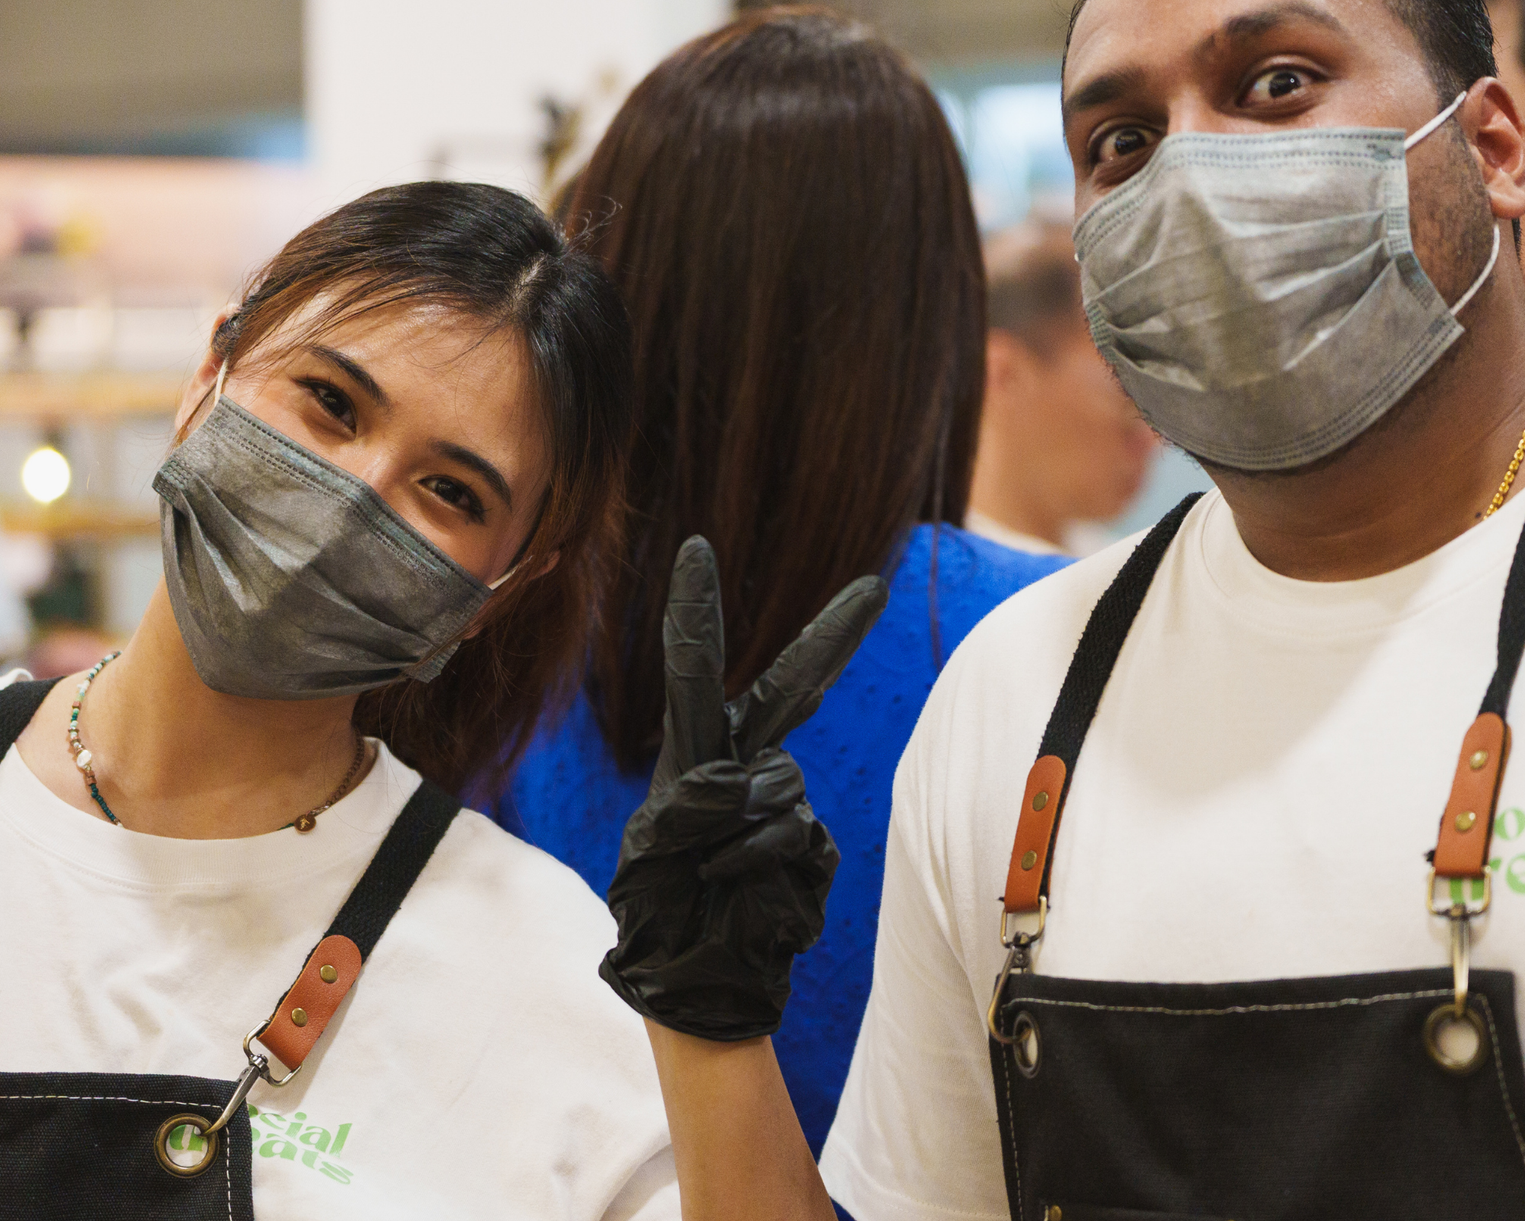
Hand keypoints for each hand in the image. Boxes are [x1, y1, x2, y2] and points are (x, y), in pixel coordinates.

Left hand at [599, 537, 885, 1040]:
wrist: (695, 975)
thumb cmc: (660, 908)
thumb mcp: (651, 848)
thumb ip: (690, 804)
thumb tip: (735, 784)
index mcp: (695, 750)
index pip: (695, 668)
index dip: (697, 608)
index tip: (694, 548)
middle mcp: (745, 763)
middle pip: (792, 688)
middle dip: (835, 635)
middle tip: (873, 587)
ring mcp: (785, 801)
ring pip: (772, 786)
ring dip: (728, 833)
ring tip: (702, 873)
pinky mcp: (813, 844)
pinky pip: (788, 835)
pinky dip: (751, 863)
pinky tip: (735, 890)